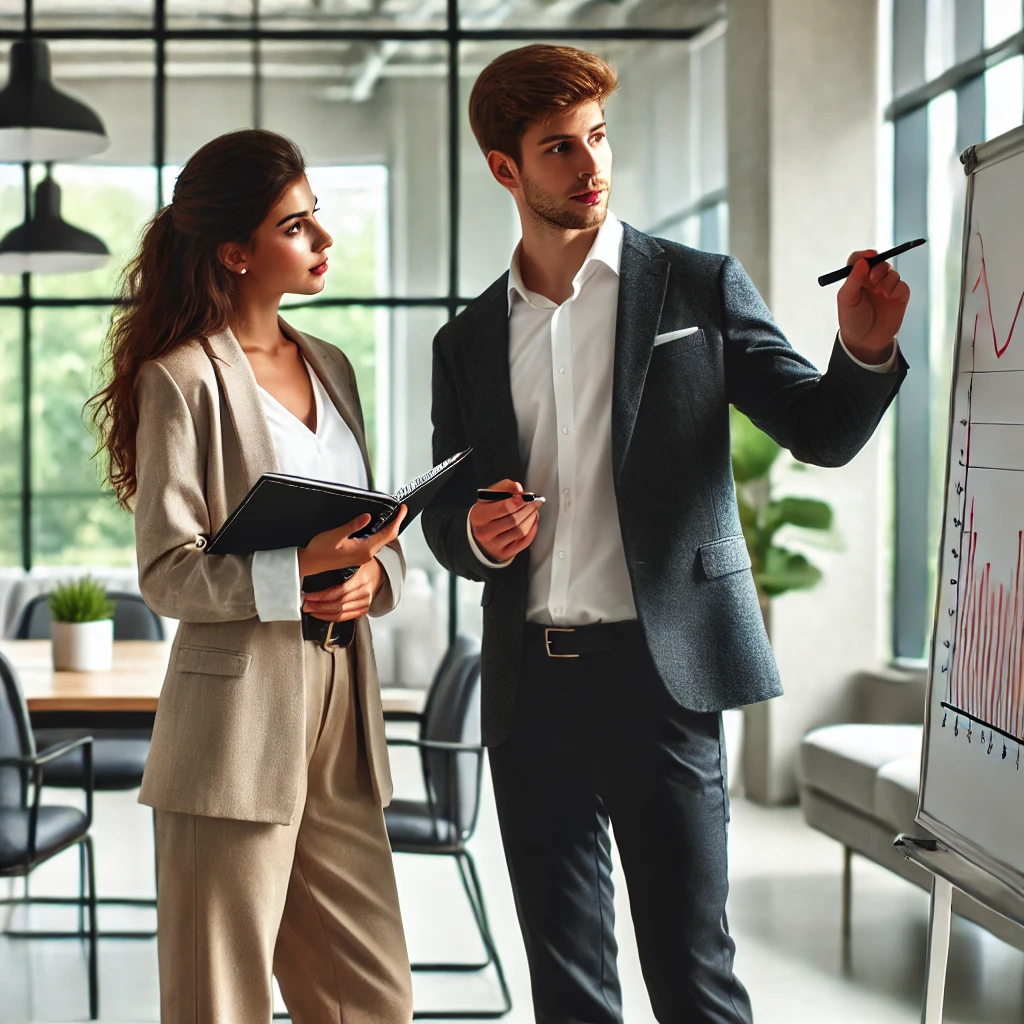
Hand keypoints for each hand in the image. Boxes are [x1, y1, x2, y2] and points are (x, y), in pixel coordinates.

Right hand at [297, 504, 406, 578]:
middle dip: (396, 523)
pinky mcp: (358, 555)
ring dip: (388, 528)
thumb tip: (367, 517)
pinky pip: (374, 543)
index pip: (388, 534)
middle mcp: (366, 554)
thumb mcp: (336, 534)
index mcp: (364, 549)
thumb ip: (353, 526)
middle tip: (400, 510)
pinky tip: (376, 526)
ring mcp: (363, 556)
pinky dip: (379, 533)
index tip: (403, 510)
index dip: (398, 520)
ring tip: (392, 516)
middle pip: (388, 537)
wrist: (310, 563)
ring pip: (382, 540)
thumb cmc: (320, 550)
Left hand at [302, 558, 384, 622]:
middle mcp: (365, 593)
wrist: (380, 571)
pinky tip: (321, 615)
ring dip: (322, 614)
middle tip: (306, 605)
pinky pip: (345, 618)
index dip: (321, 596)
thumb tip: (317, 568)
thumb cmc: (365, 564)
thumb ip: (340, 564)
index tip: (308, 596)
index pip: (339, 592)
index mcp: (362, 579)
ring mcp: (365, 603)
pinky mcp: (363, 610)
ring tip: (310, 610)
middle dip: (319, 606)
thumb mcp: (354, 560)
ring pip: (341, 614)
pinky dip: (331, 618)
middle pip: (338, 605)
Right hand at [468, 479, 539, 561]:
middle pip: (514, 520)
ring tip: (533, 510)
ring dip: (531, 518)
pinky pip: (524, 541)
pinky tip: (533, 521)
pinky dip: (533, 530)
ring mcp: (495, 545)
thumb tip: (518, 488)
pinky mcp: (505, 553)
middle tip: (535, 501)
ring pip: (521, 531)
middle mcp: (485, 532)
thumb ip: (504, 487)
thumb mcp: (489, 497)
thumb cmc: (486, 513)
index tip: (527, 496)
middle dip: (528, 508)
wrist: (479, 535)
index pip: (504, 508)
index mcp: (479, 516)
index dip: (519, 501)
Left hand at [836, 249, 910, 363]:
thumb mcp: (846, 299)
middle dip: (877, 267)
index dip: (864, 255)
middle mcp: (871, 281)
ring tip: (881, 292)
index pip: (860, 260)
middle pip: (878, 262)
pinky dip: (896, 287)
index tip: (869, 255)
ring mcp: (886, 287)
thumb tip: (862, 261)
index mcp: (856, 279)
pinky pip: (901, 284)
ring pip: (891, 272)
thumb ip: (853, 279)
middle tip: (873, 279)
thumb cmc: (852, 320)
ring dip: (886, 279)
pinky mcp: (899, 295)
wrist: (865, 341)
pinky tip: (890, 297)